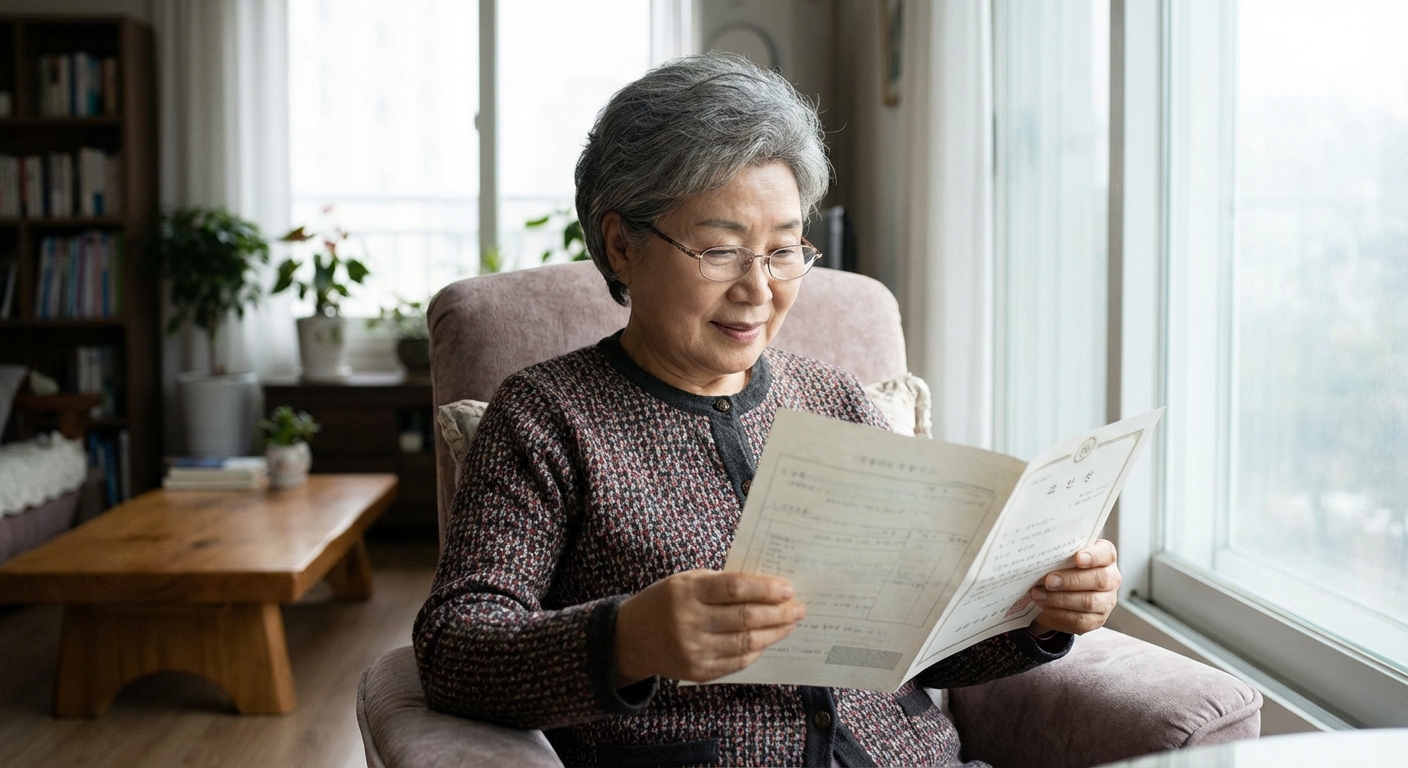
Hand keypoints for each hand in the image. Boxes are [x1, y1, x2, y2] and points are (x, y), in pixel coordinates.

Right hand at [614, 569, 805, 686]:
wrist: (631, 638)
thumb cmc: (665, 601)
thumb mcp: (686, 581)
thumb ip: (722, 583)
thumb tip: (768, 588)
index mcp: (686, 591)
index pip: (734, 588)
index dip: (765, 588)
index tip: (788, 588)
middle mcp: (688, 622)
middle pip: (745, 618)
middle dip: (778, 612)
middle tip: (798, 607)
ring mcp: (693, 650)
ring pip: (746, 643)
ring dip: (774, 633)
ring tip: (790, 623)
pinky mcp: (697, 672)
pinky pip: (737, 663)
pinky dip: (756, 650)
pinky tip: (767, 640)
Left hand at [1029, 538, 1120, 635]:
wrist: (1058, 591)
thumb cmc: (1062, 566)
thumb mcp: (1061, 556)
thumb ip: (1059, 553)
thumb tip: (1041, 553)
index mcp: (1105, 557)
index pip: (1106, 554)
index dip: (1093, 556)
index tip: (1077, 558)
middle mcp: (1111, 579)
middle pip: (1099, 580)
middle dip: (1071, 580)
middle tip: (1048, 580)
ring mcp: (1106, 601)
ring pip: (1088, 602)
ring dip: (1060, 599)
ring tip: (1038, 594)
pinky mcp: (1096, 620)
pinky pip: (1080, 620)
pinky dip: (1058, 613)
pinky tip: (1044, 606)